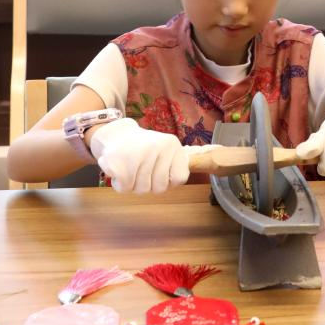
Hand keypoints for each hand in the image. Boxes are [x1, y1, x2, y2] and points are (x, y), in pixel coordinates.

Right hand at [90, 118, 216, 193]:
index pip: (180, 178)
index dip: (168, 180)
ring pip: (141, 190)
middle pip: (159, 188)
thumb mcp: (165, 150)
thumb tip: (209, 162)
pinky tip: (119, 171)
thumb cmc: (143, 148)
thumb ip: (176, 164)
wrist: (115, 135)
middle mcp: (159, 148)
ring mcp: (140, 154)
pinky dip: (120, 185)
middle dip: (148, 184)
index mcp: (172, 145)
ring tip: (130, 168)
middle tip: (141, 170)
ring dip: (133, 185)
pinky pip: (125, 188)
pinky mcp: (121, 162)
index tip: (159, 172)